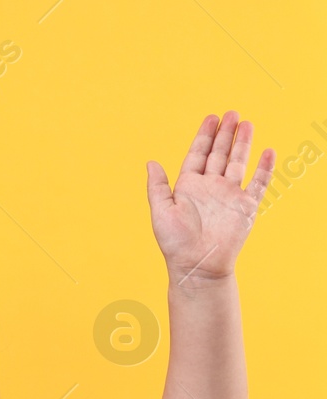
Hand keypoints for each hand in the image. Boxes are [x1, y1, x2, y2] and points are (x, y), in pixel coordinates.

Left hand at [147, 110, 274, 284]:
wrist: (197, 265)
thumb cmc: (175, 243)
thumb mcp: (160, 211)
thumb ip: (157, 186)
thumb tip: (150, 162)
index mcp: (188, 187)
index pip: (198, 155)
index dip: (204, 137)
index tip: (211, 118)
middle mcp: (210, 188)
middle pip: (219, 154)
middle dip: (225, 134)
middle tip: (232, 113)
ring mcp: (229, 195)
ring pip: (238, 162)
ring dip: (242, 144)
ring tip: (246, 123)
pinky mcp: (246, 206)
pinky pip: (258, 183)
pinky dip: (264, 168)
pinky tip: (268, 152)